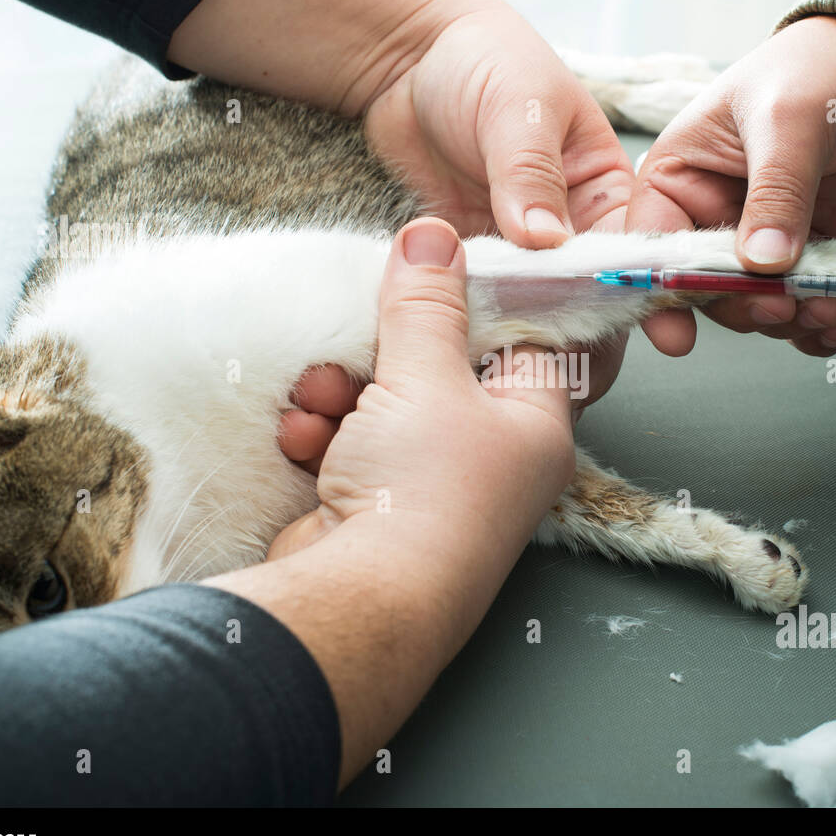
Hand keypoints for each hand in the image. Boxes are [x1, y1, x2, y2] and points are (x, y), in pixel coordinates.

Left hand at [169, 0, 632, 463]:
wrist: (406, 58)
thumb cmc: (483, 61)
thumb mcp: (517, 107)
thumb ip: (530, 174)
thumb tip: (546, 241)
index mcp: (606, 188)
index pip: (632, 252)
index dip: (643, 292)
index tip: (655, 332)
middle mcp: (570, 228)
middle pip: (589, 297)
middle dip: (587, 336)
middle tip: (579, 378)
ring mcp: (520, 251)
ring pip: (535, 311)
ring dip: (527, 340)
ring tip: (522, 378)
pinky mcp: (474, 262)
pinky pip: (481, 303)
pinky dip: (476, 327)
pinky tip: (471, 354)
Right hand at [269, 218, 575, 566]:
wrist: (358, 599)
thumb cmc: (421, 494)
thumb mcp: (425, 378)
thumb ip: (426, 305)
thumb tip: (435, 236)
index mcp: (533, 425)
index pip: (522, 340)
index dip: (478, 301)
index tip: (435, 270)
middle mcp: (492, 458)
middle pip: (441, 370)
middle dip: (384, 352)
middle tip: (358, 340)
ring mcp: (434, 486)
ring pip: (385, 406)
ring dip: (341, 392)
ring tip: (318, 397)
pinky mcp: (378, 505)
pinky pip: (352, 446)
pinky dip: (322, 435)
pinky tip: (302, 437)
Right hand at [627, 15, 835, 356]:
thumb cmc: (822, 68)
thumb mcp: (789, 118)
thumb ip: (775, 192)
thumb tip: (762, 263)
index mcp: (679, 178)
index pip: (651, 245)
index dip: (661, 292)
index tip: (679, 335)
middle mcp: (711, 218)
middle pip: (704, 289)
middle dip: (742, 306)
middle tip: (781, 306)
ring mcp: (761, 244)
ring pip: (754, 306)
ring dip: (786, 320)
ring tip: (824, 308)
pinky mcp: (808, 260)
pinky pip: (802, 309)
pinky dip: (818, 328)